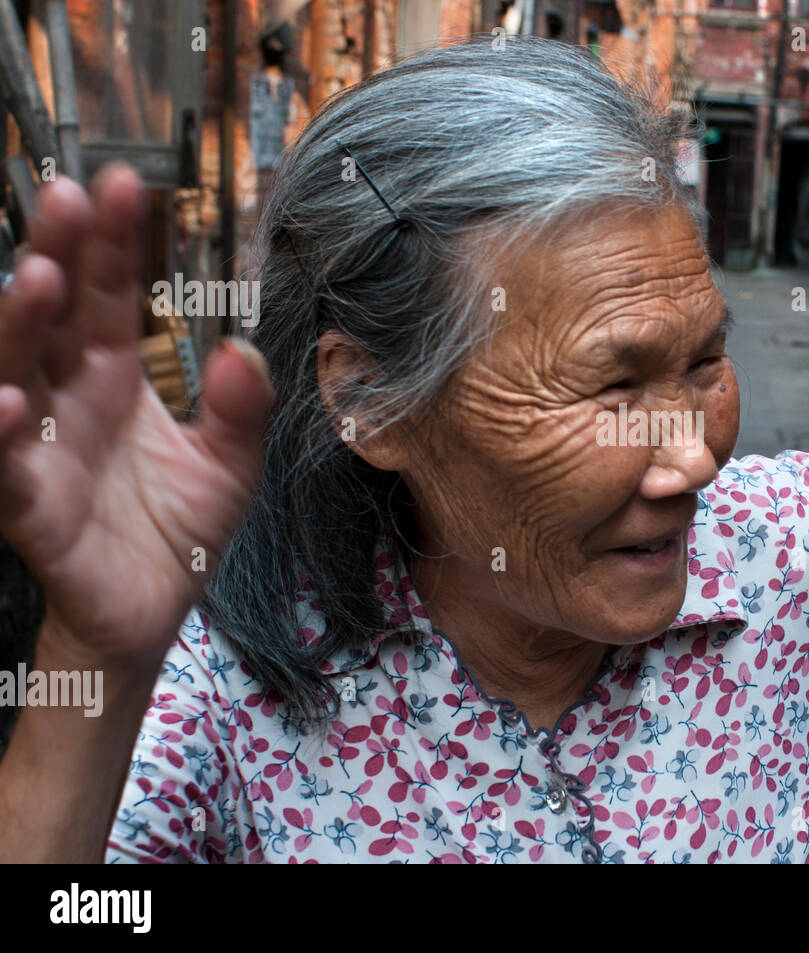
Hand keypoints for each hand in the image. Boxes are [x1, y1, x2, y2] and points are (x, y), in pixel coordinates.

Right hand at [0, 164, 273, 674]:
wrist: (152, 610)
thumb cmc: (178, 532)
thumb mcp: (229, 465)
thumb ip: (240, 410)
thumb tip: (245, 349)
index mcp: (113, 377)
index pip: (110, 297)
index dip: (114, 244)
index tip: (124, 185)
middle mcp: (67, 397)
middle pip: (54, 315)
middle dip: (59, 254)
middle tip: (71, 197)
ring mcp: (39, 447)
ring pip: (12, 373)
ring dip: (19, 326)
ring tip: (41, 280)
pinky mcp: (24, 505)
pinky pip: (2, 466)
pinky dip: (0, 433)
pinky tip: (11, 402)